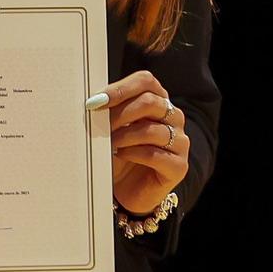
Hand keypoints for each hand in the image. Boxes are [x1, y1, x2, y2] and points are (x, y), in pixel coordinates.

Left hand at [101, 69, 188, 215]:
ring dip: (124, 136)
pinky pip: (155, 154)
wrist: (127, 190)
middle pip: (151, 102)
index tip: (96, 101)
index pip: (146, 81)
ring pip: (151, 130)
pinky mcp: (179, 166)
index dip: (120, 89)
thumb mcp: (113, 129)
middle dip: (120, 114)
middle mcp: (174, 117)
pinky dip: (132, 153)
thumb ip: (109, 111)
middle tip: (100, 126)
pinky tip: (120, 155)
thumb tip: (93, 100)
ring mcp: (179, 142)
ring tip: (109, 144)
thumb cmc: (119, 154)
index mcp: (158, 101)